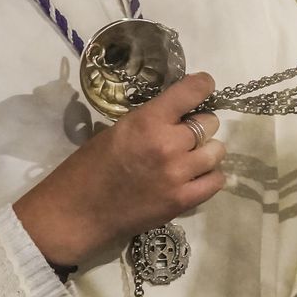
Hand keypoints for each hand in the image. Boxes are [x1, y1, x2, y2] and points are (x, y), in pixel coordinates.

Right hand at [14, 73, 227, 264]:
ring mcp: (179, 174)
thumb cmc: (90, 167)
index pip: (190, 92)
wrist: (79, 212)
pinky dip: (209, 176)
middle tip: (186, 135)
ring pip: (217, 151)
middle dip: (200, 126)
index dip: (202, 85)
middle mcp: (168, 144)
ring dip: (206, 152)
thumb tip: (180, 115)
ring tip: (191, 158)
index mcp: (147, 121)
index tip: (204, 85)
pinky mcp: (184, 200)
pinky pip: (216, 180)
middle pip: (209, 123)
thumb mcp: (118, 130)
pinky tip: (195, 177)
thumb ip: (152, 121)